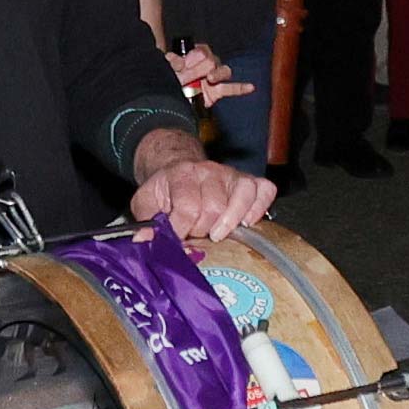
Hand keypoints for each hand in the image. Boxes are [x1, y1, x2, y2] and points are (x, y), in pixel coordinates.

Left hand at [129, 150, 275, 243]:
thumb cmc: (166, 191)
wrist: (181, 168)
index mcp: (182, 174)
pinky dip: (258, 209)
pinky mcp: (250, 181)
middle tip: (195, 234)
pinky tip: (245, 223)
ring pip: (241, 198)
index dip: (182, 229)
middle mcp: (210, 171)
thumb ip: (145, 222)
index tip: (177, 238)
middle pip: (215, 207)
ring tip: (218, 234)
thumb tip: (145, 240)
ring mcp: (232, 175)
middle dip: (203, 229)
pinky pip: (264, 191)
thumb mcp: (146, 202)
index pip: (188, 206)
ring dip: (229, 223)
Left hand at [167, 43, 248, 107]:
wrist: (172, 97)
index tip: (181, 67)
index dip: (192, 59)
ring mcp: (215, 77)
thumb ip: (172, 63)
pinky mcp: (218, 91)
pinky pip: (231, 88)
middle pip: (211, 61)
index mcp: (196, 54)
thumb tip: (172, 58)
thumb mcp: (169, 69)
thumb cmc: (171, 78)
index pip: (201, 52)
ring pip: (224, 70)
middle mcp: (208, 63)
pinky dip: (241, 88)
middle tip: (186, 80)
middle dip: (198, 70)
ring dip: (217, 74)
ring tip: (210, 78)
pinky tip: (250, 87)